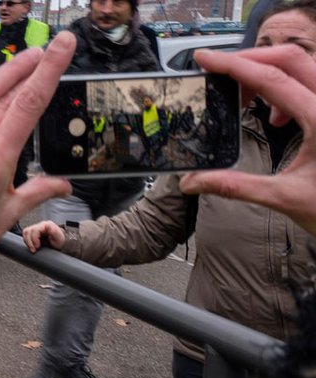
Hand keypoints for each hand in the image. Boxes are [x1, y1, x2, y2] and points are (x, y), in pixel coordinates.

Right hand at [21, 220, 64, 252]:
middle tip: (34, 250)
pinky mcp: (32, 233)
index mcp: (46, 225)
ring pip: (25, 233)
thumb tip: (48, 227)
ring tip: (32, 249)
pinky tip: (32, 246)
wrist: (59, 244)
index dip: (34, 239)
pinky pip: (25, 235)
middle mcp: (40, 225)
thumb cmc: (59, 241)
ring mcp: (35, 228)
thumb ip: (54, 231)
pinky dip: (27, 242)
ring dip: (27, 242)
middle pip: (28, 231)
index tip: (37, 247)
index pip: (35, 230)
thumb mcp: (59, 237)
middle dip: (29, 242)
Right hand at [181, 46, 315, 235]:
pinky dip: (286, 87)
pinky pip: (311, 82)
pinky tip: (276, 115)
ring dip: (269, 73)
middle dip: (251, 60)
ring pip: (303, 66)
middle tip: (220, 72)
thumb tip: (194, 182)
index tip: (206, 60)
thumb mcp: (284, 198)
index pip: (272, 79)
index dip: (234, 66)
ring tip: (246, 98)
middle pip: (290, 59)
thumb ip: (235, 186)